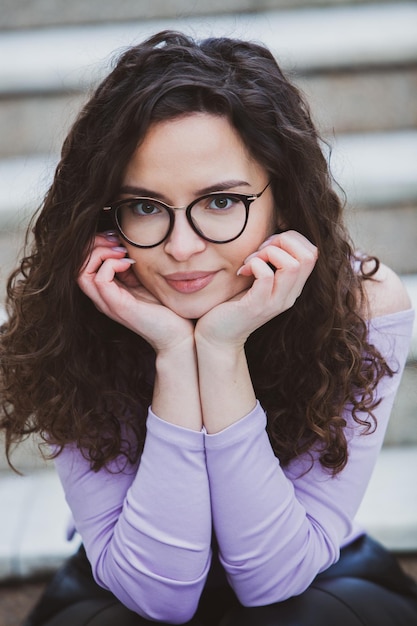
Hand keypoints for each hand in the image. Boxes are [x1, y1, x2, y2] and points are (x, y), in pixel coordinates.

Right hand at [78, 233, 193, 351]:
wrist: (177, 334)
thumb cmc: (163, 308)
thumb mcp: (142, 280)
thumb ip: (129, 266)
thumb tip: (123, 245)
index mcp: (107, 290)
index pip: (84, 262)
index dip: (95, 244)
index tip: (115, 236)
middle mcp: (102, 297)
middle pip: (77, 265)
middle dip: (93, 245)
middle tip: (115, 240)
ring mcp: (107, 303)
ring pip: (82, 273)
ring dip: (99, 254)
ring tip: (121, 250)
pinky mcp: (118, 307)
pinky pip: (100, 280)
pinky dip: (111, 264)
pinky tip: (128, 263)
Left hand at [195, 230, 317, 347]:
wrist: (218, 337)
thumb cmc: (233, 305)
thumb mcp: (258, 281)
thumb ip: (270, 263)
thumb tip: (273, 237)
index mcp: (292, 287)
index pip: (312, 252)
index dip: (291, 239)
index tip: (266, 245)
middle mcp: (289, 295)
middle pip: (309, 255)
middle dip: (283, 241)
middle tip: (259, 250)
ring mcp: (275, 302)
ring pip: (292, 265)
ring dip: (269, 253)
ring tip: (251, 261)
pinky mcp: (257, 307)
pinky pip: (267, 276)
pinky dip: (255, 265)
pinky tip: (243, 271)